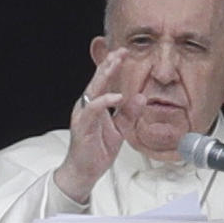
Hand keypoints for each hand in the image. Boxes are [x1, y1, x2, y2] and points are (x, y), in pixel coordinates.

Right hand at [52, 48, 144, 202]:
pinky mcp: (82, 125)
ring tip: (115, 63)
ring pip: (93, 89)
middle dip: (109, 64)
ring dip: (104, 75)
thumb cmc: (97, 150)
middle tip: (120, 51)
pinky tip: (116, 97)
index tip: (124, 52)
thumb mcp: (120, 129)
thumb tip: (141, 97)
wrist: (83, 172)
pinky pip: (93, 109)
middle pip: (98, 80)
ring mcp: (83, 114)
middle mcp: (87, 106)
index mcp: (96, 105)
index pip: (104, 81)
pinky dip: (105, 101)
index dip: (113, 66)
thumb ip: (129, 113)